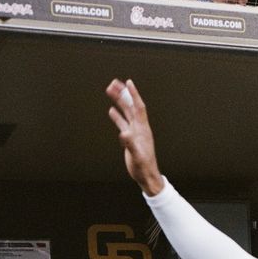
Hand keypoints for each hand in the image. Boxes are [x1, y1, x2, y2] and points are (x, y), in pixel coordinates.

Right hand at [105, 79, 163, 195]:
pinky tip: (111, 111)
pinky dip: (117, 116)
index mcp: (143, 129)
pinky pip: (123, 124)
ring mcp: (135, 132)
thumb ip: (130, 144)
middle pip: (131, 107)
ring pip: (126, 113)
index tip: (128, 82)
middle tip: (114, 83)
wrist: (146, 176)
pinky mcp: (130, 139)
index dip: (134, 95)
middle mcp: (139, 128)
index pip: (138, 107)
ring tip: (110, 91)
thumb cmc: (144, 167)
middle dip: (123, 94)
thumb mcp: (137, 156)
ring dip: (119, 102)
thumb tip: (123, 133)